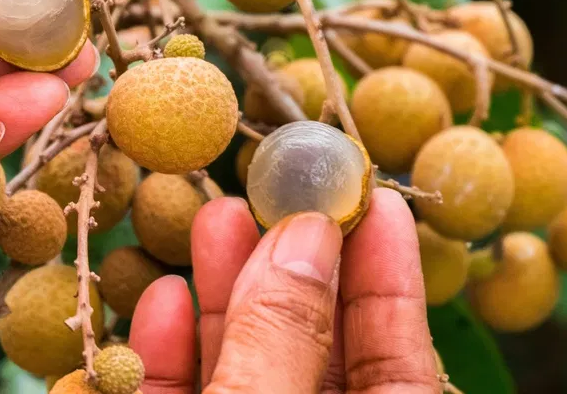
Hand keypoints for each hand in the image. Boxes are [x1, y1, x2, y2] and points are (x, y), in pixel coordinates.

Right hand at [128, 188, 441, 393]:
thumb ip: (280, 340)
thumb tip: (306, 236)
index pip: (402, 366)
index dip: (389, 281)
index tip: (376, 201)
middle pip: (317, 356)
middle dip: (292, 270)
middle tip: (281, 192)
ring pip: (247, 373)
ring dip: (225, 299)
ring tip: (216, 221)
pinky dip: (172, 359)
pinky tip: (164, 299)